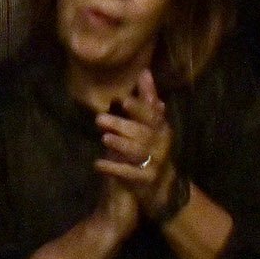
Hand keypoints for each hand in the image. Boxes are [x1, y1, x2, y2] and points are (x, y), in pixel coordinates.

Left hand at [94, 70, 179, 220]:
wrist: (162, 187)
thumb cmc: (152, 148)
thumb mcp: (152, 124)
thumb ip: (147, 99)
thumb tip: (144, 71)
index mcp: (161, 128)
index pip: (151, 116)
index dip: (138, 108)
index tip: (123, 101)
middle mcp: (161, 144)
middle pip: (141, 133)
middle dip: (121, 125)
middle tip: (99, 119)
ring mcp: (155, 163)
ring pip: (137, 152)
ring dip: (119, 144)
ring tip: (104, 138)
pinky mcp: (146, 179)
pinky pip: (129, 173)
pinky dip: (113, 168)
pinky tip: (97, 164)